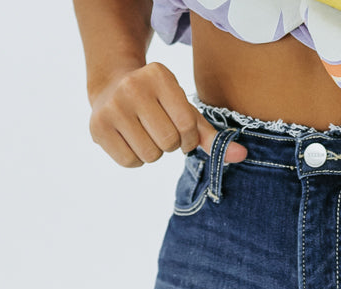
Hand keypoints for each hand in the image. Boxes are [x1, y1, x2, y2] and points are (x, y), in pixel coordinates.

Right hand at [88, 60, 248, 169]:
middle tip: (160, 132)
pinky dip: (134, 158)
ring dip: (152, 152)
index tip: (182, 135)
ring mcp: (112, 107)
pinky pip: (130, 162)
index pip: (187, 126)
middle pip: (167, 143)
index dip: (188, 139)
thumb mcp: (183, 109)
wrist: (111, 87)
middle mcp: (132, 87)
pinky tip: (129, 139)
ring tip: (144, 134)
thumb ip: (211, 134)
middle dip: (169, 145)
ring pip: (149, 155)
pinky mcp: (98, 127)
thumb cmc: (158, 103)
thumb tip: (242, 157)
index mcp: (159, 75)